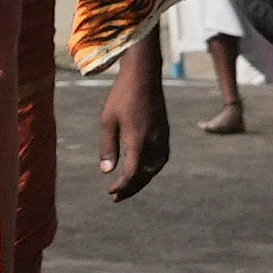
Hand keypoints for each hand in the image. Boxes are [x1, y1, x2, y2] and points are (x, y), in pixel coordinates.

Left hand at [97, 39, 168, 201]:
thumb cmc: (122, 96)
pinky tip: (141, 168)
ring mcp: (162, 137)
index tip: (110, 192)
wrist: (144, 76)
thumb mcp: (108, 121)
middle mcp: (154, 142)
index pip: (132, 174)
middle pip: (145, 175)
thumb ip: (108, 147)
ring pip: (156, 167)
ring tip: (128, 186)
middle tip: (116, 197)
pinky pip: (161, 157)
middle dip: (132, 188)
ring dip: (143, 179)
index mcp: (138, 141)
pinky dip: (151, 168)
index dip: (122, 187)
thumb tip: (107, 171)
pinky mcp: (165, 132)